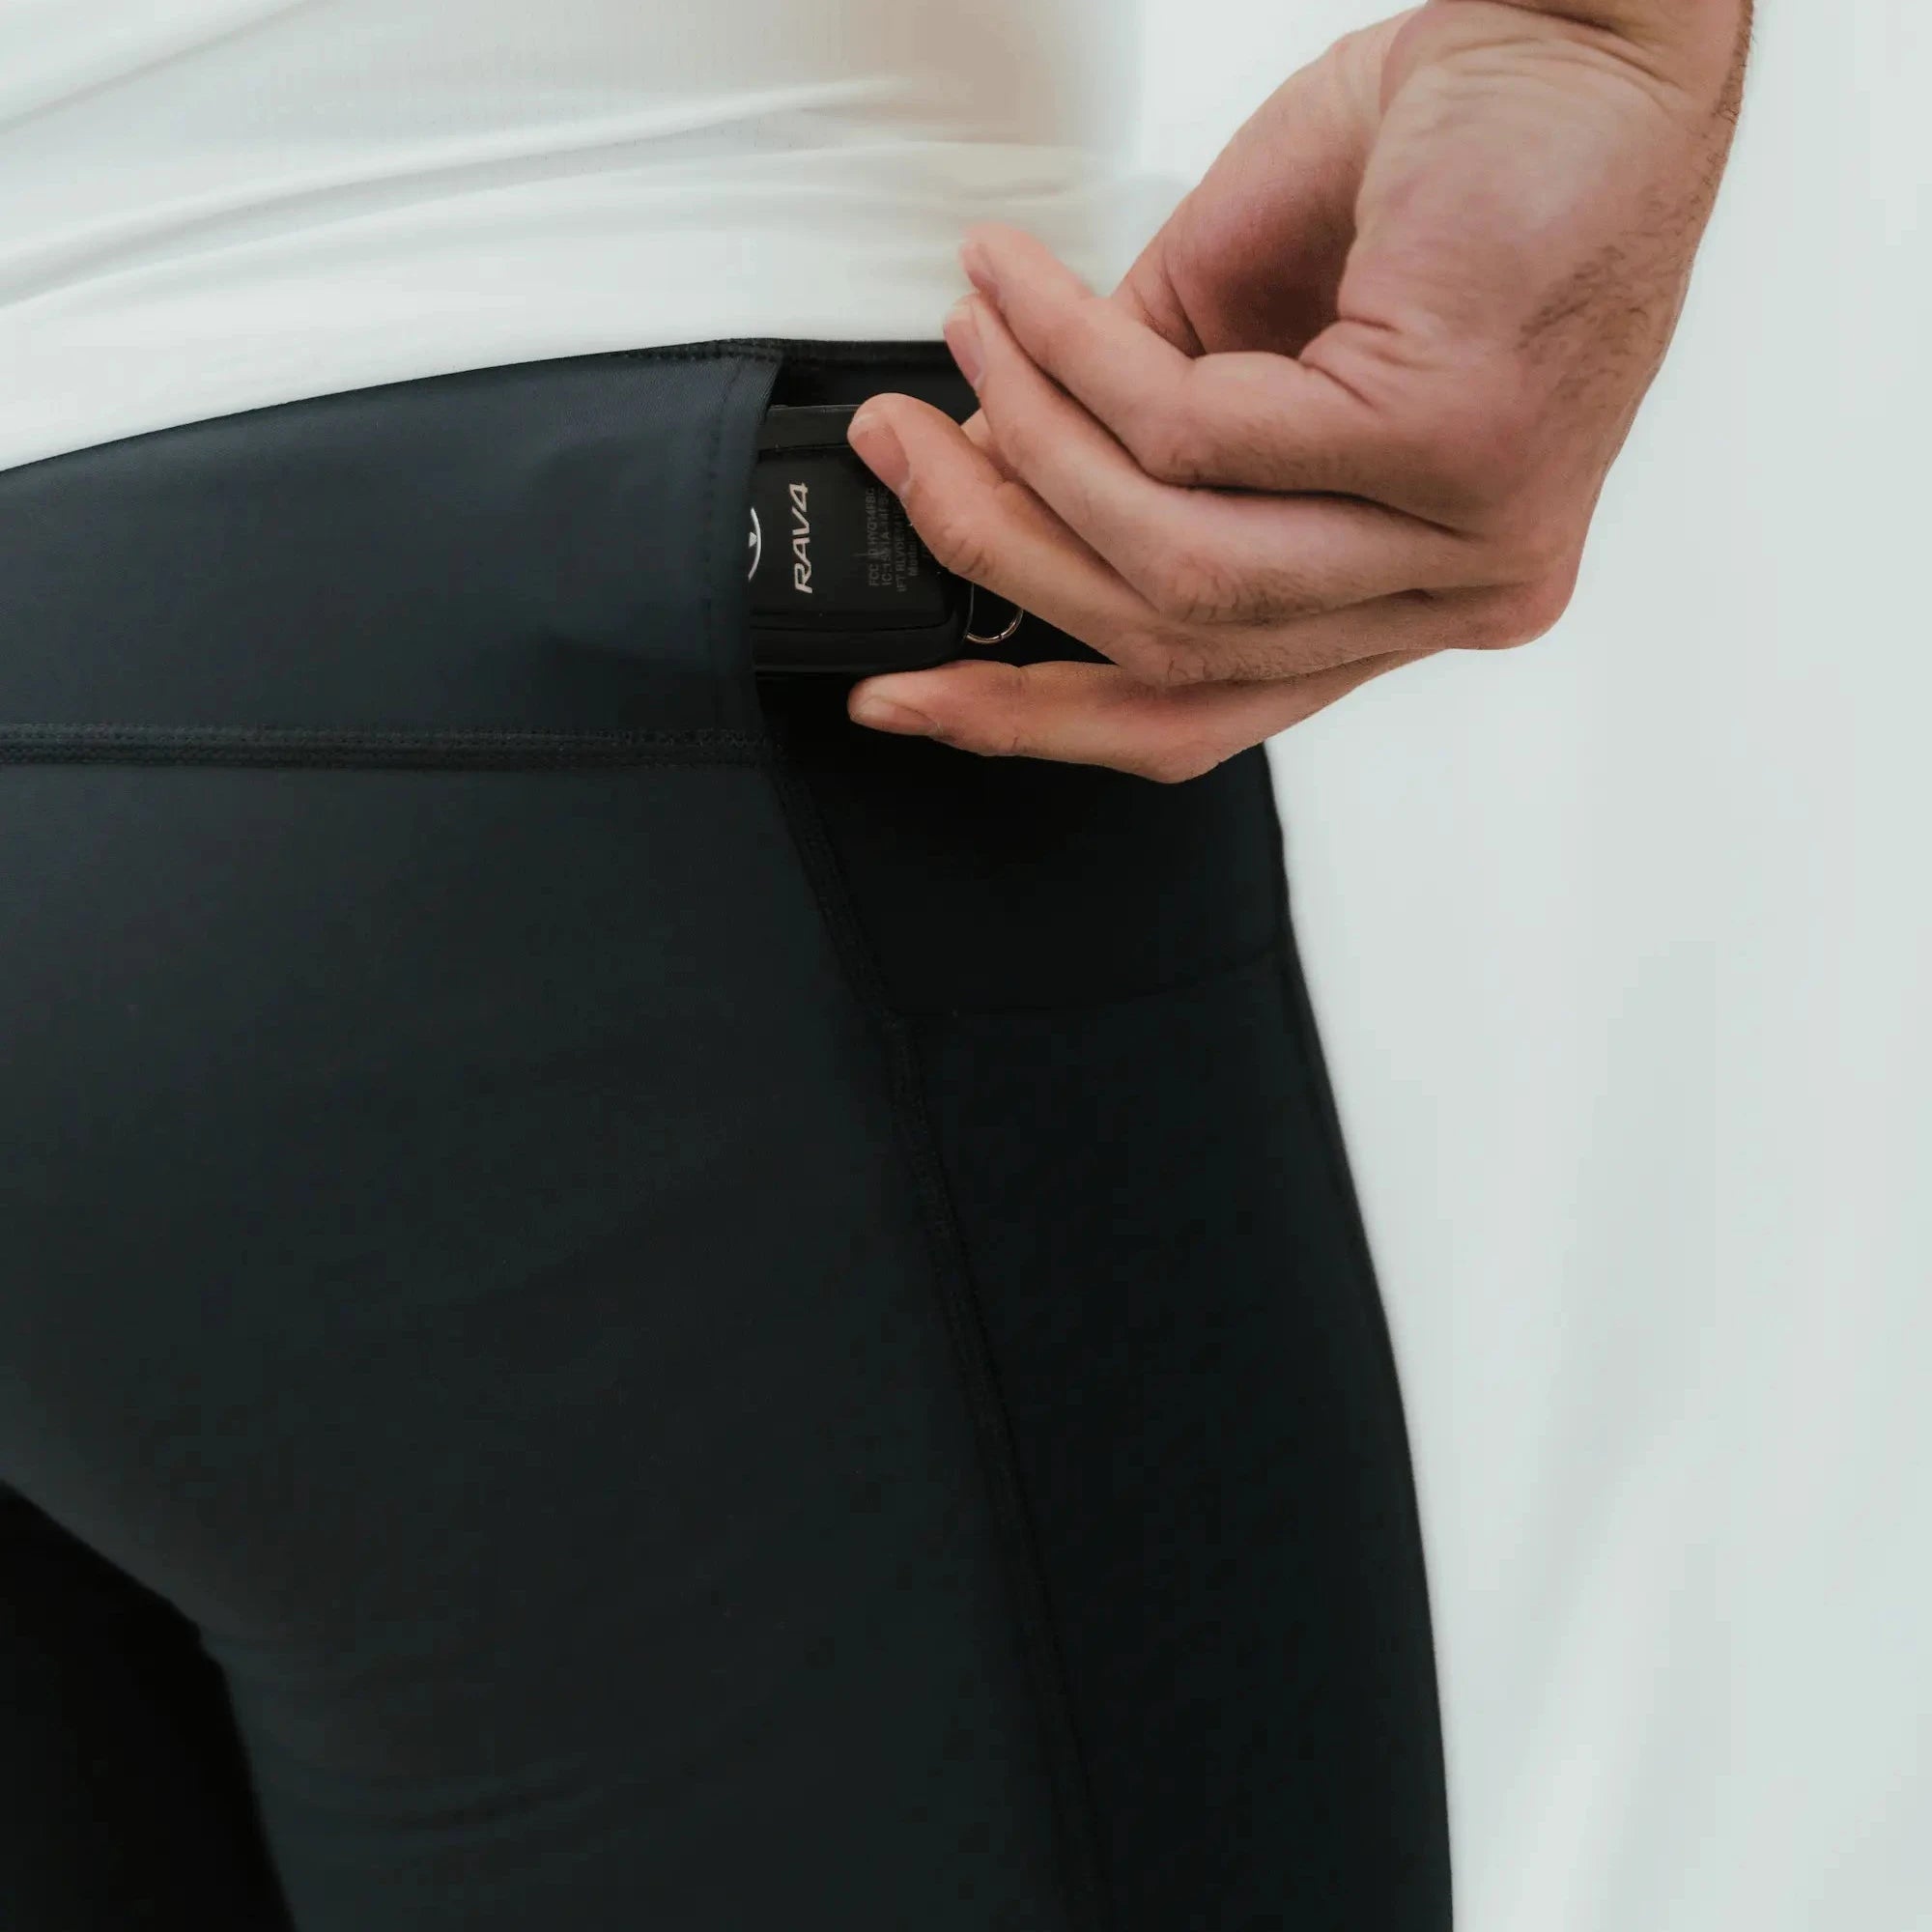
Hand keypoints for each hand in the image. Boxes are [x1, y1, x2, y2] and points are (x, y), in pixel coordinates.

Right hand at [843, 0, 1751, 779]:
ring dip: (1031, 451)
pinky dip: (1075, 361)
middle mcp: (1452, 588)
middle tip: (902, 459)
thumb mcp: (1261, 344)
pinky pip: (1192, 434)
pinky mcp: (1452, 440)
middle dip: (1002, 555)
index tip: (918, 692)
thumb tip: (993, 482)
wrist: (1596, 33)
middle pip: (1170, 647)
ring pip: (1172, 562)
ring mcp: (1463, 531)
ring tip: (970, 349)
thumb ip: (1144, 441)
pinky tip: (1021, 298)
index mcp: (1416, 590)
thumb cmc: (1460, 171)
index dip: (1039, 713)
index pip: (1207, 707)